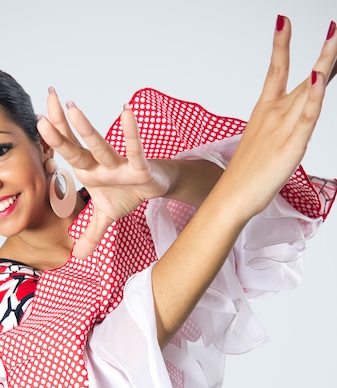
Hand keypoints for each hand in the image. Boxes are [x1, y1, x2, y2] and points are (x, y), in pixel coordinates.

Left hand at [38, 89, 171, 258]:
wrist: (154, 186)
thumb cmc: (127, 192)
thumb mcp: (106, 217)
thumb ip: (91, 234)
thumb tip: (80, 256)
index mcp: (89, 172)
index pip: (67, 154)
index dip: (52, 140)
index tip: (35, 120)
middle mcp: (100, 165)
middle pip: (76, 148)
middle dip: (59, 132)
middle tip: (42, 112)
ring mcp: (118, 164)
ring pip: (100, 147)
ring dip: (86, 129)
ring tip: (71, 108)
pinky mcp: (139, 167)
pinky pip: (134, 151)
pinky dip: (131, 134)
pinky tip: (126, 112)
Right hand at [218, 16, 336, 218]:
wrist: (231, 197)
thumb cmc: (244, 176)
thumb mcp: (261, 145)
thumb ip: (274, 130)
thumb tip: (282, 126)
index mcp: (265, 112)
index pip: (276, 69)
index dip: (280, 44)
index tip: (283, 19)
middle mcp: (275, 114)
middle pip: (306, 76)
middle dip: (326, 52)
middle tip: (335, 27)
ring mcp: (283, 127)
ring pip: (311, 89)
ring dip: (327, 62)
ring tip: (335, 37)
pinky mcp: (292, 145)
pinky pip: (307, 116)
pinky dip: (315, 95)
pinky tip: (319, 76)